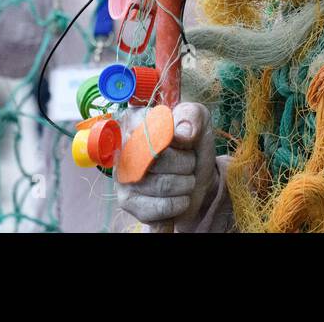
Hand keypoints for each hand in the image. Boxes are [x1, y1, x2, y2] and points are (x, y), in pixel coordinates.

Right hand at [115, 102, 217, 231]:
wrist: (200, 177)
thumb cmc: (193, 145)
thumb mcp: (199, 121)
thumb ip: (191, 116)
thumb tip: (181, 134)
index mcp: (134, 125)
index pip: (149, 130)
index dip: (172, 139)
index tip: (184, 141)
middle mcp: (122, 152)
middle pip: (159, 160)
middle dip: (186, 162)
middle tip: (188, 162)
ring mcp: (124, 180)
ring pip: (163, 185)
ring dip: (186, 183)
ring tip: (184, 178)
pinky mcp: (129, 205)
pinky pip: (161, 207)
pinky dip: (180, 203)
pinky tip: (178, 197)